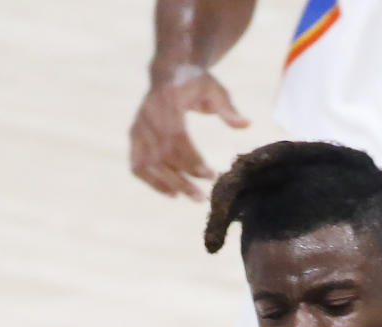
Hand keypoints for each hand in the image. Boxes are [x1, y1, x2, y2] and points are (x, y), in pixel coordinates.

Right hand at [129, 69, 248, 199]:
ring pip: (149, 164)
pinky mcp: (134, 136)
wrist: (168, 73)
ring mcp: (138, 126)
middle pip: (162, 155)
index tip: (210, 175)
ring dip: (171, 185)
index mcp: (167, 100)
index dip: (191, 159)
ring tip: (194, 197)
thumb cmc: (195, 83)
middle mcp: (148, 114)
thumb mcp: (215, 89)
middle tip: (203, 197)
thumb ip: (228, 108)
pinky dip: (152, 182)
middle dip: (183, 178)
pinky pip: (137, 165)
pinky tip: (173, 194)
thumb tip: (247, 124)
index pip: (176, 136)